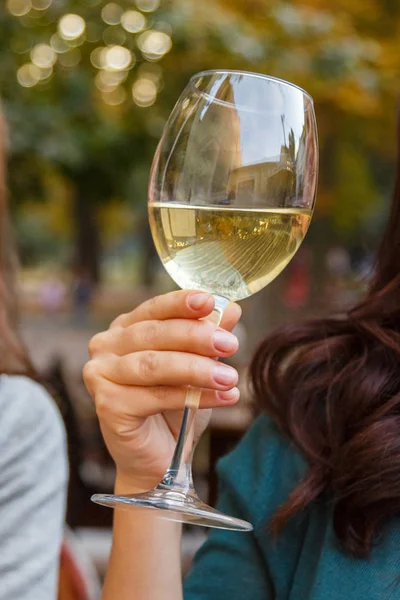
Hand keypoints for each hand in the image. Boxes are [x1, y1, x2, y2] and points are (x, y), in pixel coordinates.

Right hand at [83, 290, 240, 491]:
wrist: (160, 457)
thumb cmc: (176, 406)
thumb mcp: (199, 365)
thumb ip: (209, 337)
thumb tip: (231, 308)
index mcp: (125, 328)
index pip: (154, 308)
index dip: (180, 302)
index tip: (209, 301)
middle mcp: (106, 346)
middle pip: (154, 334)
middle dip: (196, 337)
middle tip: (231, 344)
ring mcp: (101, 374)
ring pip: (154, 365)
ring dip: (197, 369)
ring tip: (229, 377)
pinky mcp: (106, 404)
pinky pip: (155, 396)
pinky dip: (192, 396)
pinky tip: (223, 398)